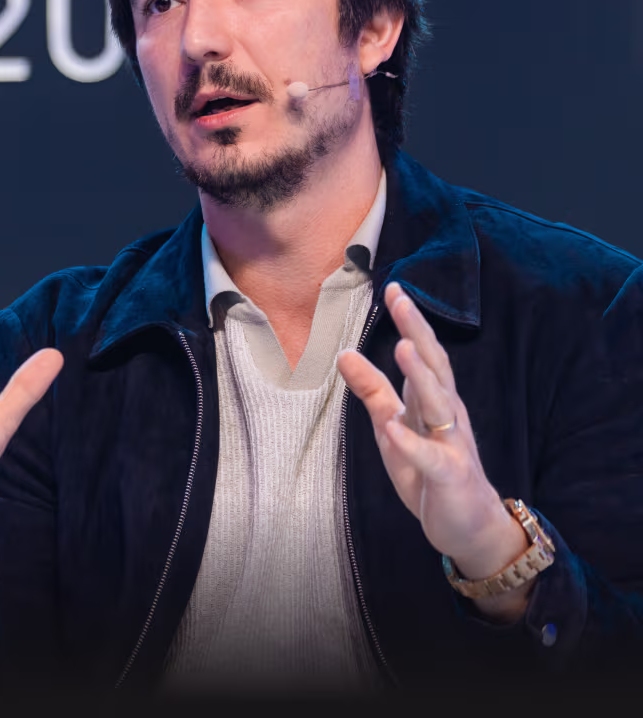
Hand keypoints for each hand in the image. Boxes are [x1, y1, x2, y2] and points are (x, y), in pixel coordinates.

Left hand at [337, 282, 528, 616]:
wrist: (469, 527)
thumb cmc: (429, 470)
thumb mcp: (392, 427)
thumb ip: (372, 391)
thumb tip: (344, 353)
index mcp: (433, 400)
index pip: (423, 352)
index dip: (410, 321)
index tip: (393, 287)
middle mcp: (447, 414)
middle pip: (435, 366)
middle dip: (417, 331)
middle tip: (401, 299)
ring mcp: (451, 444)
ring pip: (438, 405)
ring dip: (421, 377)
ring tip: (403, 347)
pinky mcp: (449, 477)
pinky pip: (430, 459)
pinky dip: (412, 444)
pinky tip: (395, 430)